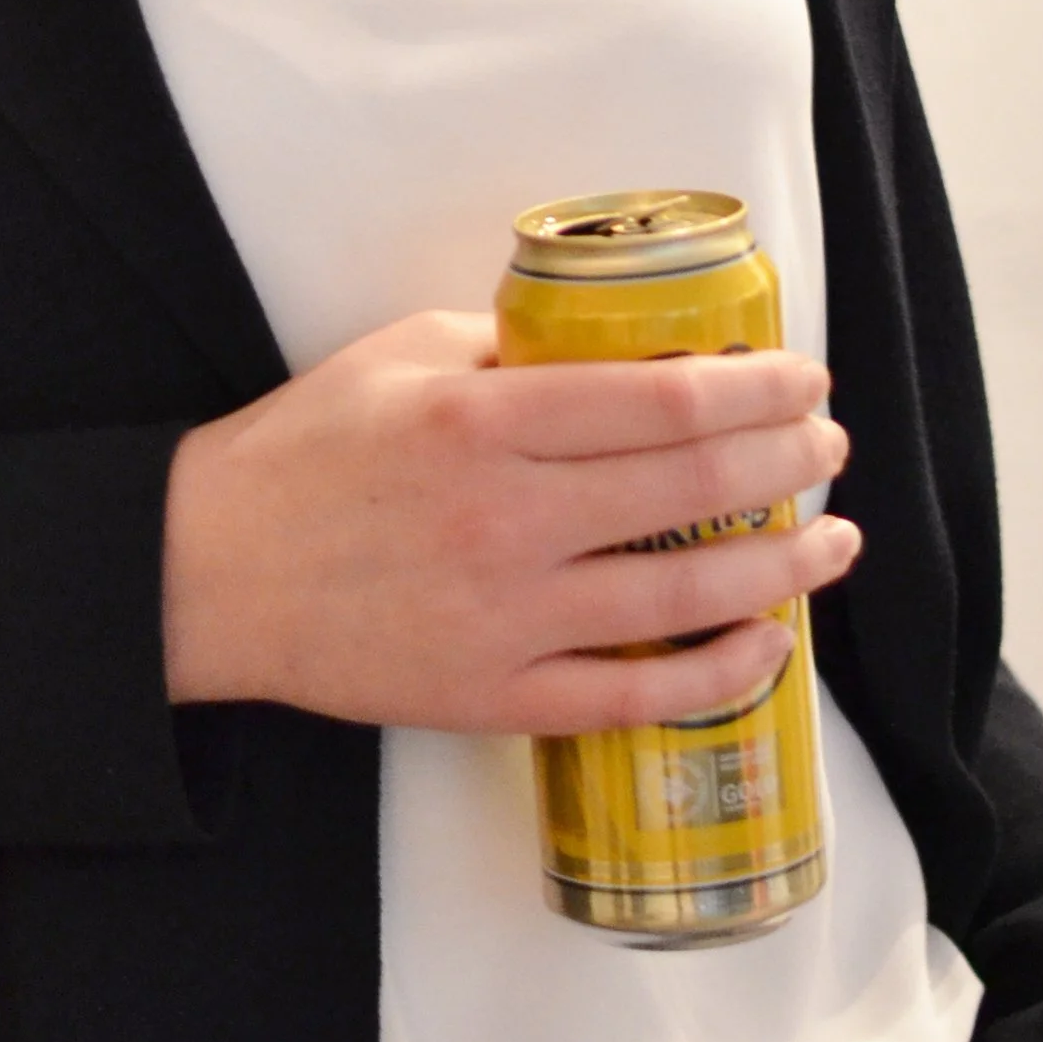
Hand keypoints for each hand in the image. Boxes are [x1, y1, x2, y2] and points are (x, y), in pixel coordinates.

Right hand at [160, 309, 856, 731]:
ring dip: (781, 567)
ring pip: (682, 597)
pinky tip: (766, 645)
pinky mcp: (493, 696)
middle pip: (691, 489)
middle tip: (828, 446)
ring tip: (832, 541)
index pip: (662, 402)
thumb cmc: (305, 451)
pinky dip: (715, 675)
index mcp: (484, 420)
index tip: (804, 378)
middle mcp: (506, 518)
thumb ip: (511, 346)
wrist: (210, 572)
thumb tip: (616, 343)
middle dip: (787, 463)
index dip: (756, 390)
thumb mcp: (400, 356)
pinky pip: (632, 697)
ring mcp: (505, 617)